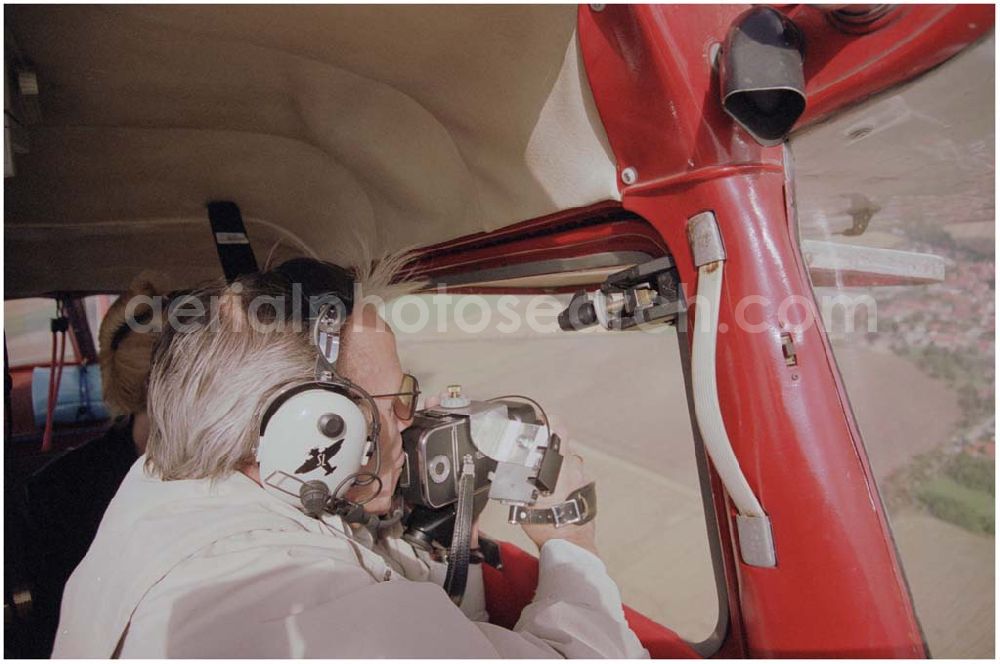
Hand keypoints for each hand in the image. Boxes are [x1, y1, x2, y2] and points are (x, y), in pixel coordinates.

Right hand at [521, 423, 597, 556]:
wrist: (569, 545)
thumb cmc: (549, 524)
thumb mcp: (522, 501)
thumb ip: (515, 481)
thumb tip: (504, 469)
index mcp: (560, 465)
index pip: (559, 428)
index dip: (548, 421)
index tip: (538, 421)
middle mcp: (575, 468)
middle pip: (561, 446)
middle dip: (547, 449)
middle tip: (533, 457)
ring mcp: (583, 478)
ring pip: (568, 462)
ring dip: (556, 466)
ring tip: (541, 478)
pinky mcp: (587, 489)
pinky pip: (573, 476)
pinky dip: (563, 479)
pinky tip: (553, 492)